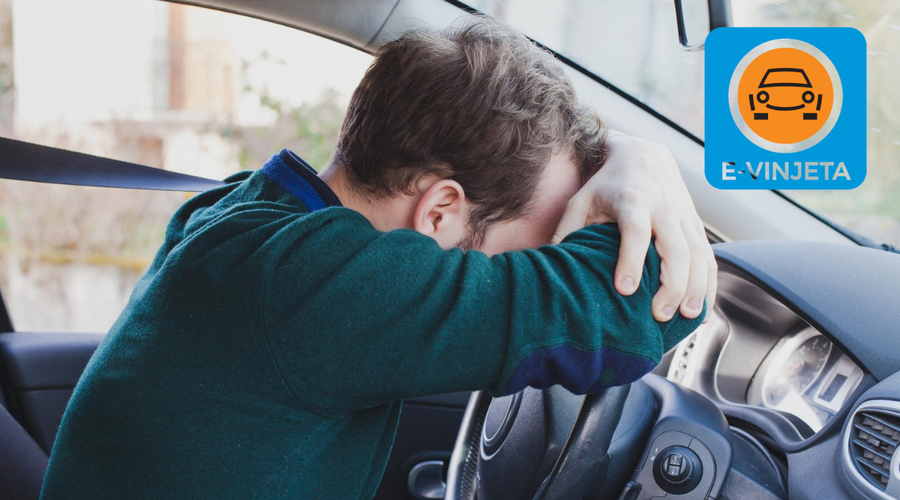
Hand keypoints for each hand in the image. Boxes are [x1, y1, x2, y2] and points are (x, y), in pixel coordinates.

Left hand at [551, 135, 715, 322]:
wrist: (643, 155)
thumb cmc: (606, 184)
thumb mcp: (581, 200)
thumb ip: (566, 231)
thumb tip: (547, 265)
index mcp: (632, 201)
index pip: (634, 231)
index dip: (631, 259)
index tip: (625, 289)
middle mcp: (663, 208)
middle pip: (675, 247)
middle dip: (672, 283)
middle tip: (659, 315)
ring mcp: (683, 216)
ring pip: (698, 254)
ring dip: (695, 287)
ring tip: (686, 317)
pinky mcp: (695, 225)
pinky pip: (708, 257)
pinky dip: (708, 284)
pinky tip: (701, 310)